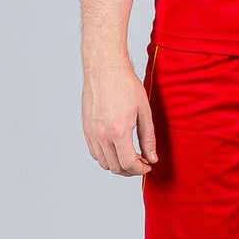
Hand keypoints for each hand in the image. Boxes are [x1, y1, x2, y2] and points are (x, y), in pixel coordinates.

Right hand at [82, 56, 157, 174]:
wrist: (105, 69)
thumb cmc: (125, 85)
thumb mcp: (144, 112)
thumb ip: (148, 138)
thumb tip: (152, 157)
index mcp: (118, 132)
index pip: (128, 164)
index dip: (140, 169)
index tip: (148, 165)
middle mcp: (102, 135)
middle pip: (115, 167)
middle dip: (131, 170)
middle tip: (141, 161)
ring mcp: (91, 133)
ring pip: (103, 163)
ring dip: (118, 165)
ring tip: (130, 155)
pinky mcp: (86, 128)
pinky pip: (94, 152)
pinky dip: (106, 157)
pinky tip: (117, 148)